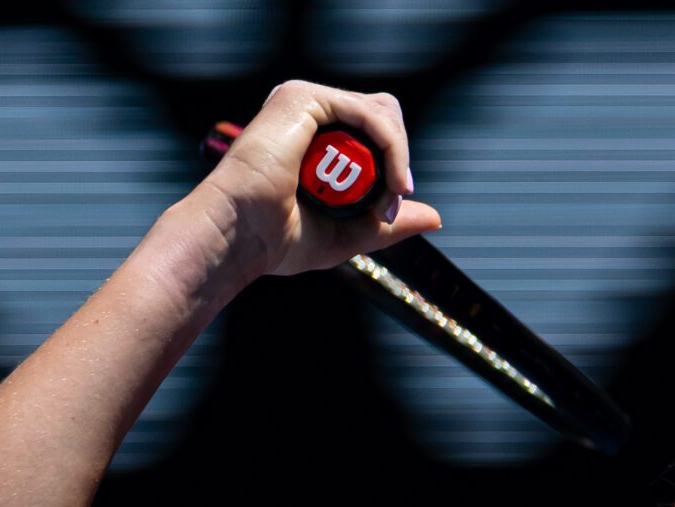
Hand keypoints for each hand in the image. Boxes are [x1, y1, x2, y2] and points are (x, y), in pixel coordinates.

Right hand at [196, 79, 442, 277]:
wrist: (239, 237)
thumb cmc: (276, 240)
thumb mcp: (346, 232)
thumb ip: (386, 222)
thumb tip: (435, 217)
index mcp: (313, 138)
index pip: (373, 134)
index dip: (392, 166)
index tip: (390, 210)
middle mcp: (309, 113)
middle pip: (383, 114)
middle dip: (398, 157)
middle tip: (394, 200)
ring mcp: (304, 101)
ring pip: (381, 112)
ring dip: (398, 156)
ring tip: (393, 194)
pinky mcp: (304, 98)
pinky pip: (368, 113)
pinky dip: (391, 147)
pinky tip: (393, 181)